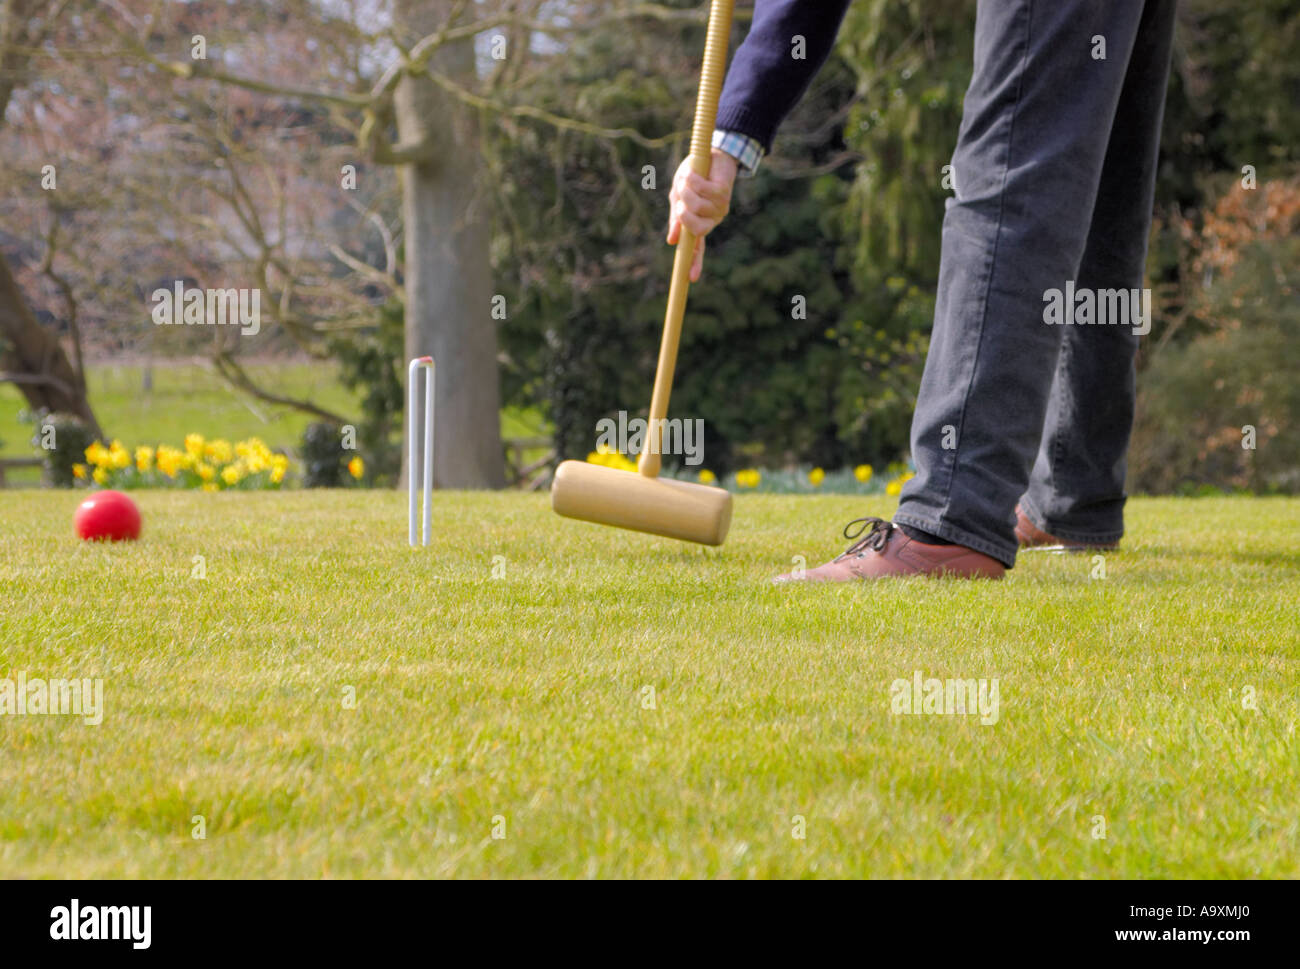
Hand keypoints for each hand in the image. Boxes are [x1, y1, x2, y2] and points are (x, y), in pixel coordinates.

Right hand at [666, 148, 738, 281]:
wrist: (710, 153)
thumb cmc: (693, 176)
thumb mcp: (678, 197)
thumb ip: (676, 218)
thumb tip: (671, 241)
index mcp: (700, 223)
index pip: (697, 248)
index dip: (694, 262)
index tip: (690, 279)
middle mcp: (712, 219)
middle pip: (696, 231)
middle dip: (682, 215)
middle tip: (679, 200)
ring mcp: (720, 207)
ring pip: (697, 206)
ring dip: (686, 190)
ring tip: (688, 179)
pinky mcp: (724, 193)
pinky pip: (704, 190)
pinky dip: (693, 179)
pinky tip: (693, 173)